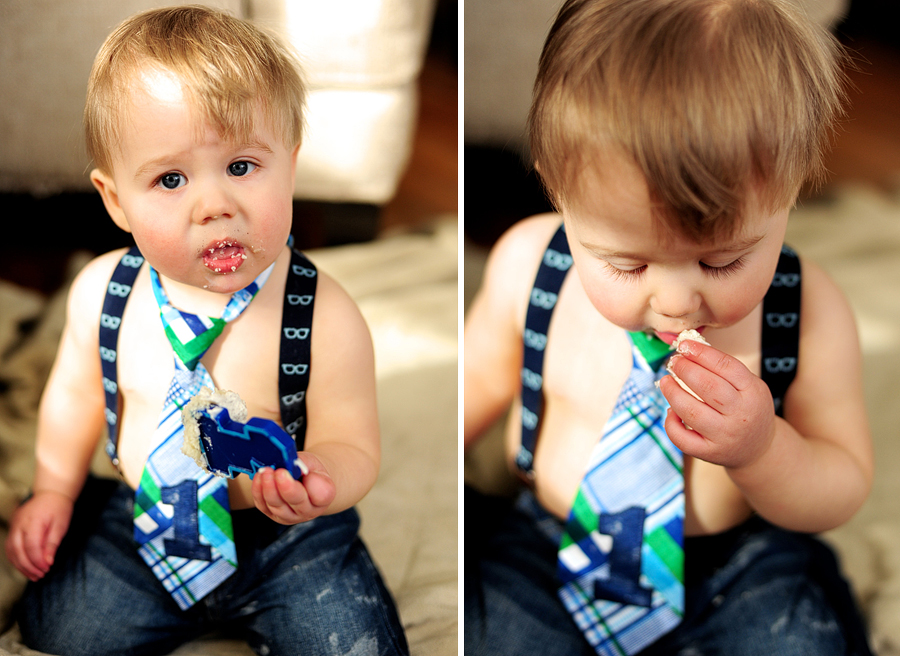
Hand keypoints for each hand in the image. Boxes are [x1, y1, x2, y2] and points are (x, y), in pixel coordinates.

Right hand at [5, 491, 73, 581]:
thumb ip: (53, 543)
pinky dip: (16, 559)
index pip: (31, 545)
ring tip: (34, 575)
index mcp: (33, 521)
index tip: (47, 568)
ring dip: (21, 566)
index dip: (38, 560)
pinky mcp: (13, 529)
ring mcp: (14, 526)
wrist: (50, 493)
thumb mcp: (61, 525)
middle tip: (41, 575)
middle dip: (29, 566)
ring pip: (11, 551)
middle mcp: (19, 524)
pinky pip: (10, 548)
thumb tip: (48, 562)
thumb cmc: (58, 508)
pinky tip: (26, 567)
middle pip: (18, 550)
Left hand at [251, 453, 335, 523]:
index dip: (312, 484)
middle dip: (286, 487)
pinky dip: (258, 491)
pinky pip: (263, 505)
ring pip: (277, 506)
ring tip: (265, 472)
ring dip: (269, 488)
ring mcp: (290, 516)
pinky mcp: (273, 515)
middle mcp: (308, 511)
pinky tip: (259, 478)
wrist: (304, 481)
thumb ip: (302, 463)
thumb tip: (287, 465)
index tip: (301, 471)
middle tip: (279, 472)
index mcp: (324, 497)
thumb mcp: (311, 462)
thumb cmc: (309, 470)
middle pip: (296, 502)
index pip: (321, 495)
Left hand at [658, 339, 775, 468]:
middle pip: (707, 387)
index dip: (701, 353)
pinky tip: (671, 411)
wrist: (759, 448)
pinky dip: (671, 423)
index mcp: (753, 392)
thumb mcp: (749, 386)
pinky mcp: (709, 453)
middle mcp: (741, 415)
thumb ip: (724, 370)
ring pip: (691, 412)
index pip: (726, 367)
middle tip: (674, 362)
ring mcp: (725, 436)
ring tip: (665, 381)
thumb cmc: (748, 410)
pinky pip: (682, 438)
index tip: (684, 345)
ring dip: (672, 393)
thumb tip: (689, 349)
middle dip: (685, 370)